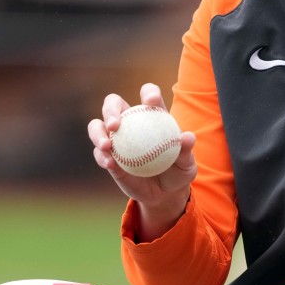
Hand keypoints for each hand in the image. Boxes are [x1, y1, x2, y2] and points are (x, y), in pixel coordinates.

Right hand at [88, 83, 196, 237]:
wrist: (164, 192)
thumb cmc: (178, 171)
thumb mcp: (186, 164)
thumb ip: (186, 150)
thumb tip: (187, 137)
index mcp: (152, 115)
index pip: (149, 95)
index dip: (148, 92)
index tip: (150, 101)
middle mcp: (130, 122)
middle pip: (113, 104)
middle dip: (110, 109)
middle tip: (115, 124)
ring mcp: (116, 139)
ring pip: (97, 126)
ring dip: (98, 133)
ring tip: (107, 145)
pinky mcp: (107, 156)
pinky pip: (100, 153)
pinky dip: (102, 157)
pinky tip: (110, 164)